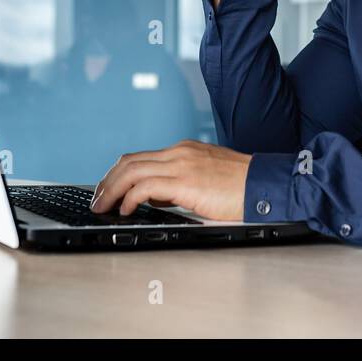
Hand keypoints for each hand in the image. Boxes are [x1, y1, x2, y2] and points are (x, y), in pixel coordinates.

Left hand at [89, 140, 252, 221]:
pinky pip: (145, 187)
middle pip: (128, 161)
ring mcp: (181, 164)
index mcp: (183, 150)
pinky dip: (130, 198)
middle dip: (106, 182)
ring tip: (103, 207)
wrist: (264, 184)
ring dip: (111, 191)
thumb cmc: (240, 185)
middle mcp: (178, 153)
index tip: (107, 190)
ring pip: (131, 171)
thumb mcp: (204, 177)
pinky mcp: (185, 181)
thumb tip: (154, 197)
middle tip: (97, 200)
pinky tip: (127, 210)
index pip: (140, 157)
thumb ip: (178, 182)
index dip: (117, 175)